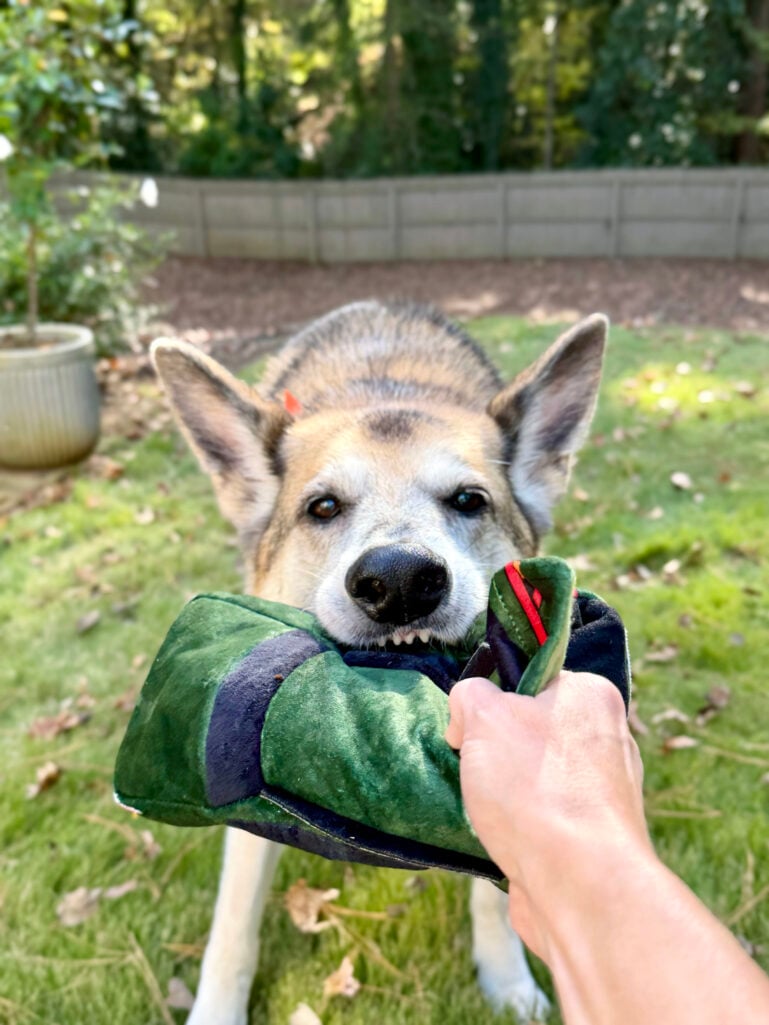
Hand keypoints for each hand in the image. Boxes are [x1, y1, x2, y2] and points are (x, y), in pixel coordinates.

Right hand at [446, 671, 648, 955]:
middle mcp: (608, 740)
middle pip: (531, 731)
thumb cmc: (535, 790)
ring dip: (505, 795)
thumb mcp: (484, 716)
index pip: (533, 680)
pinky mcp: (594, 839)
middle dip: (497, 752)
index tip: (474, 726)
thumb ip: (470, 695)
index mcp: (592, 696)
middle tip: (479, 770)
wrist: (579, 887)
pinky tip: (507, 842)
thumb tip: (467, 714)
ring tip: (492, 812)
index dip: (495, 700)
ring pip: (534, 779)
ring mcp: (605, 793)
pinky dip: (521, 830)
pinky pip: (544, 821)